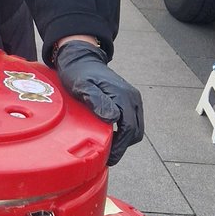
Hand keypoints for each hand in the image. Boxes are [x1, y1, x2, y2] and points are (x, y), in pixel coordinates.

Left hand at [54, 41, 143, 165]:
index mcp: (123, 96)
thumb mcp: (82, 85)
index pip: (128, 129)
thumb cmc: (78, 72)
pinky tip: (110, 135)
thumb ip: (96, 100)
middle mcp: (132, 98)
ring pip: (135, 127)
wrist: (81, 57)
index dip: (120, 146)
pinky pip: (131, 120)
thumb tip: (112, 118)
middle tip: (108, 156)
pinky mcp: (128, 99)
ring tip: (108, 148)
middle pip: (135, 131)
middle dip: (123, 145)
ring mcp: (131, 98)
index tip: (110, 157)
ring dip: (124, 139)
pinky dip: (124, 131)